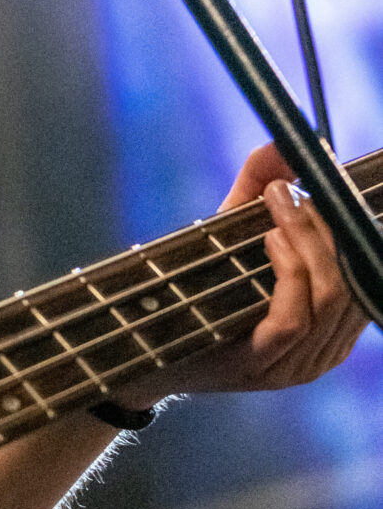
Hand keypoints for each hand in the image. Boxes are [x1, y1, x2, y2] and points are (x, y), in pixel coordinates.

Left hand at [117, 142, 367, 408]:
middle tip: (288, 188)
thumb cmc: (198, 290)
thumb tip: (285, 141)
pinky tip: (270, 239)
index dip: (358, 224)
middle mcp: (326, 348)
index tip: (334, 182)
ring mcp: (296, 364)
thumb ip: (257, 186)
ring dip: (306, 239)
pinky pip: (293, 320)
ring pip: (331, 296)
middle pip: (355, 279)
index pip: (368, 270)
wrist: (147, 349)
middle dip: (327, 225)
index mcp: (334, 322)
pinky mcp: (261, 367)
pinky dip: (288, 272)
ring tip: (278, 203)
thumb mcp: (231, 233)